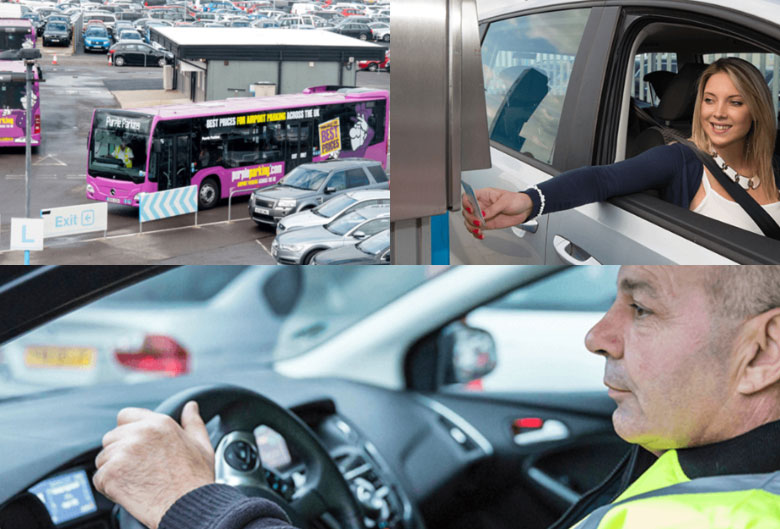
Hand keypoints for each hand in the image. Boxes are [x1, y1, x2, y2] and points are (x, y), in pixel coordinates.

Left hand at [93, 401, 215, 528]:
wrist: (188, 506)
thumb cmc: (195, 480)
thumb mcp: (201, 445)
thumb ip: (193, 422)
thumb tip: (190, 406)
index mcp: (159, 423)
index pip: (125, 416)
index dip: (127, 430)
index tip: (135, 446)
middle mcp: (139, 433)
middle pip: (111, 437)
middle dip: (119, 452)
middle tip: (137, 468)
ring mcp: (123, 453)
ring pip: (103, 458)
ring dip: (113, 470)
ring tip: (134, 481)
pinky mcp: (111, 474)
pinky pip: (99, 478)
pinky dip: (109, 488)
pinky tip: (128, 491)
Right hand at [461, 187, 533, 238]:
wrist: (525, 209)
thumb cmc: (516, 200)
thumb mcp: (505, 201)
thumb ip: (493, 209)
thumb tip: (483, 215)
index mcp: (483, 195)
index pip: (468, 197)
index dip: (466, 203)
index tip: (472, 210)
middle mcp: (481, 205)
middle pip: (466, 211)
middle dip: (470, 218)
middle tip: (480, 221)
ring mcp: (483, 215)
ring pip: (469, 221)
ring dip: (472, 227)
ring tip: (479, 230)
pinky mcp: (487, 224)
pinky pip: (476, 229)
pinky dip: (476, 233)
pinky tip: (481, 235)